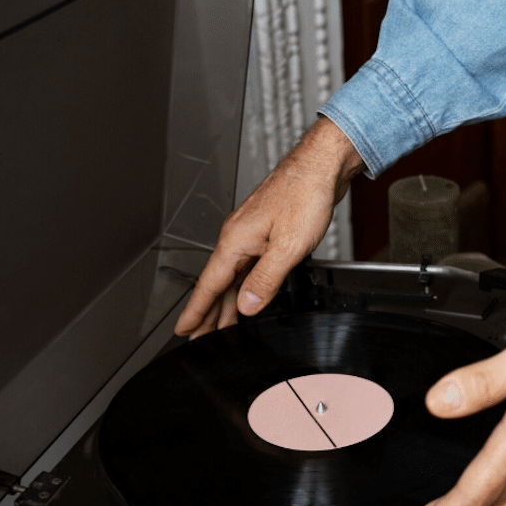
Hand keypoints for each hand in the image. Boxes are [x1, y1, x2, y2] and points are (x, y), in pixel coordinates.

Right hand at [174, 118, 366, 337]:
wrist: (321, 166)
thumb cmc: (305, 194)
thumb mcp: (288, 245)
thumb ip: (266, 278)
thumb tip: (246, 304)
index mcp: (236, 241)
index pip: (209, 284)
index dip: (196, 310)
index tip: (184, 330)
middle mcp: (238, 237)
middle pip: (218, 284)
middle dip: (208, 314)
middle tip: (200, 339)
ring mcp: (251, 235)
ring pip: (233, 277)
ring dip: (226, 303)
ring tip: (221, 327)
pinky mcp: (266, 233)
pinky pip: (247, 267)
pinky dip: (243, 286)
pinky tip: (246, 296)